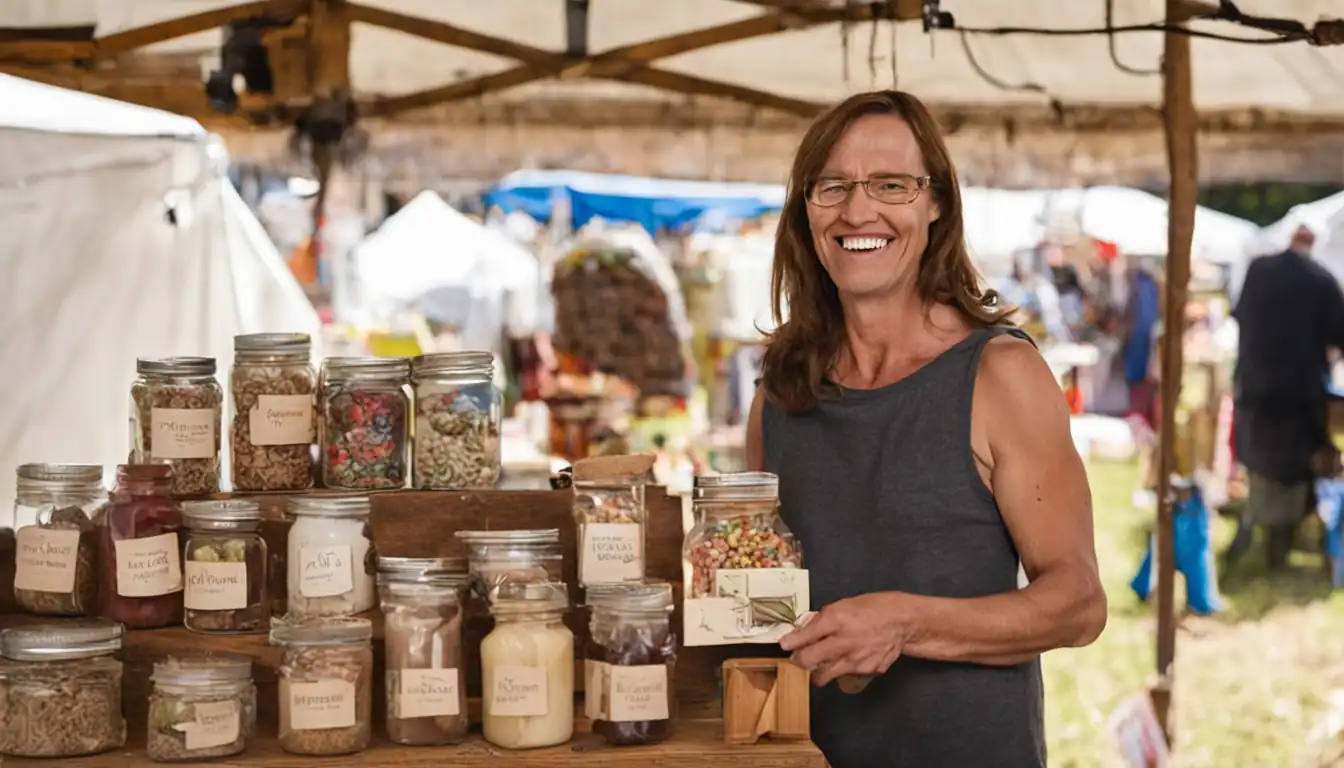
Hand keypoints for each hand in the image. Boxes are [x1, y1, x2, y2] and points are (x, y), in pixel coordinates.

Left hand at [778, 592, 910, 686]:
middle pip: (809, 661)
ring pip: (823, 676)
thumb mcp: (843, 604)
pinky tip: (848, 659)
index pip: (805, 636)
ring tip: (820, 663)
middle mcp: (844, 642)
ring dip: (818, 671)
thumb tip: (802, 630)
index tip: (784, 645)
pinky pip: (845, 675)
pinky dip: (841, 670)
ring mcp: (855, 660)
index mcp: (836, 620)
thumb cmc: (872, 608)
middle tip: (799, 658)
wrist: (902, 621)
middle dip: (799, 661)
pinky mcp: (866, 671)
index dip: (790, 643)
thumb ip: (822, 619)